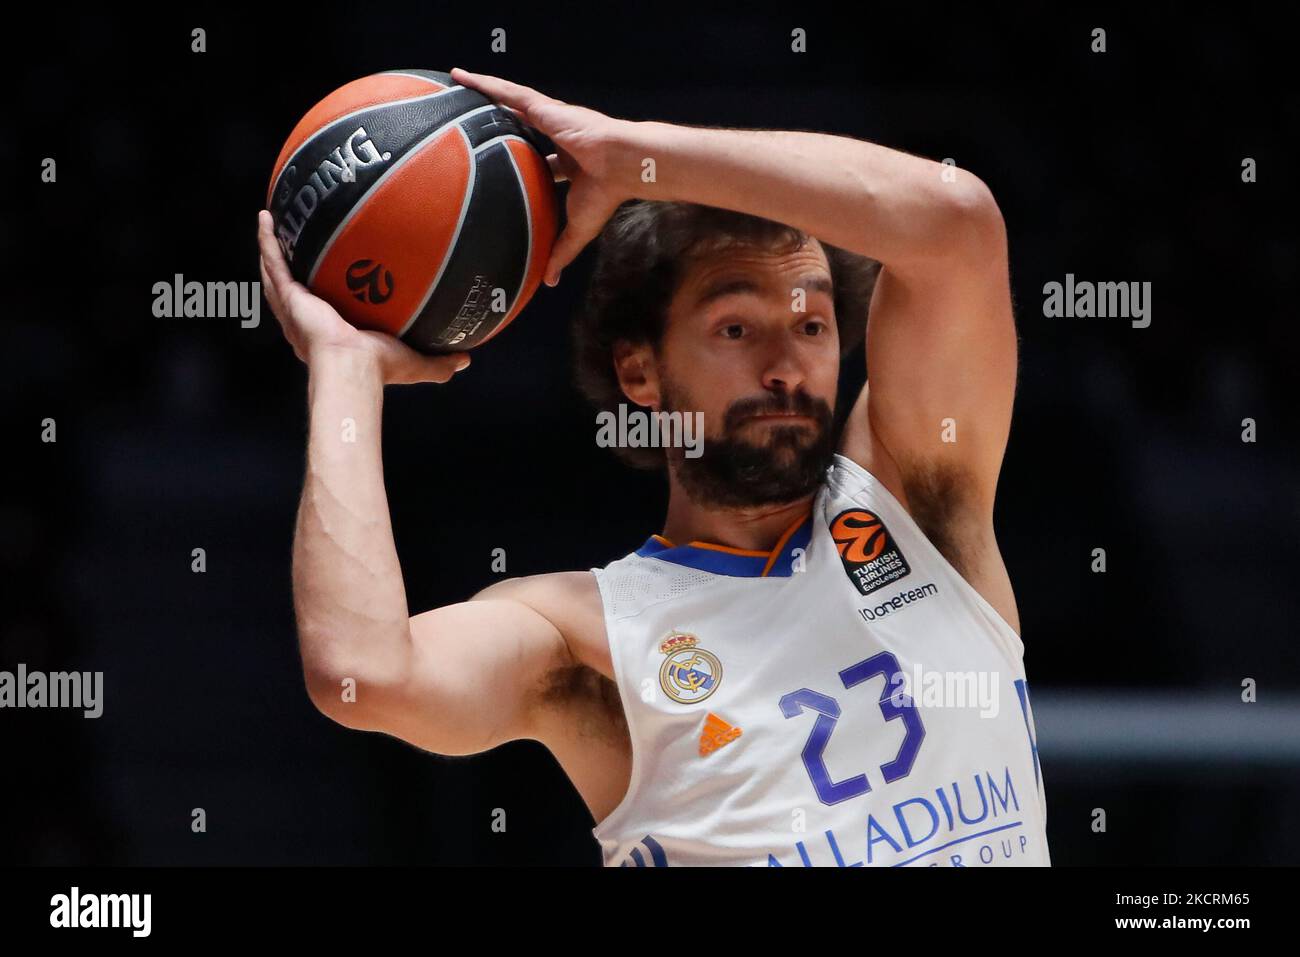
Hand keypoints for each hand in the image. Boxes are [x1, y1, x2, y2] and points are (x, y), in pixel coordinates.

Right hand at [257, 210, 469, 384]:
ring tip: (273, 222)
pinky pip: (274, 262)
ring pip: (278, 272)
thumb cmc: (379, 369)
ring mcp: (295, 306)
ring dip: (274, 248)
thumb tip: (466, 359)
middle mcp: (309, 319)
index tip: (330, 274)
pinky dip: (267, 240)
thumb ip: (439, 361)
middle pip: (296, 286)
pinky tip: (266, 217)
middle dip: (293, 265)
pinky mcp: (288, 296)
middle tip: (295, 241)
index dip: (325, 292)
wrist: (353, 367)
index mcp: (332, 332)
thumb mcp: (415, 363)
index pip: (327, 307)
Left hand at [450, 67, 634, 286]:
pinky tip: (462, 76)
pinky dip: (486, 83)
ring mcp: (550, 120)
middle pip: (519, 127)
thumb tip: (548, 283)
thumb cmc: (604, 195)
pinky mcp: (545, 107)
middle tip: (475, 122)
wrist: (622, 165)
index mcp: (567, 163)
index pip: (539, 159)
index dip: (522, 159)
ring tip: (458, 83)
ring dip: (485, 93)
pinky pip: (509, 92)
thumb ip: (560, 252)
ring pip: (510, 103)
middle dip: (500, 122)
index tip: (506, 161)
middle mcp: (557, 138)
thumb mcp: (577, 229)